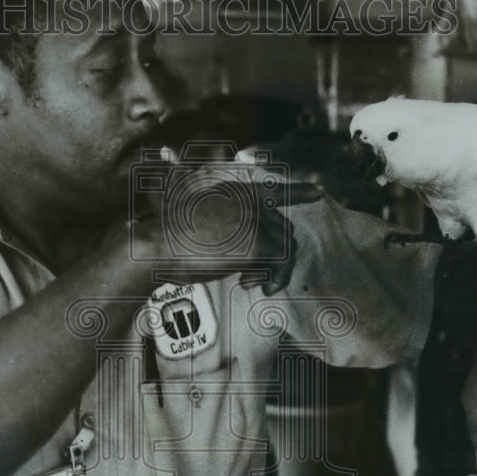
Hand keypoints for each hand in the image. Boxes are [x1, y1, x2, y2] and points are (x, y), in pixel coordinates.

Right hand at [130, 162, 323, 294]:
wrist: (157, 243)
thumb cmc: (165, 237)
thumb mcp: (195, 220)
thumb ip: (220, 225)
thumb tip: (238, 241)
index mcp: (235, 193)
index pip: (276, 190)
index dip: (299, 192)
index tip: (319, 193)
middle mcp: (250, 202)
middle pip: (282, 229)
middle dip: (273, 256)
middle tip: (251, 277)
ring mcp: (255, 221)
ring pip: (285, 248)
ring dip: (271, 270)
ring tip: (249, 282)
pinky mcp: (257, 244)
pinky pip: (281, 264)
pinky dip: (270, 279)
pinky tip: (246, 284)